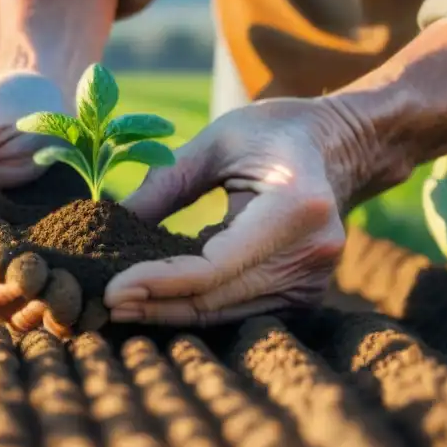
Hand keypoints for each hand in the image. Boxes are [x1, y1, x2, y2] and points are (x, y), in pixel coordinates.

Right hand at [0, 71, 81, 335]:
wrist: (52, 108)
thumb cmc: (2, 106)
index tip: (13, 260)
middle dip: (13, 299)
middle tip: (52, 285)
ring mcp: (13, 267)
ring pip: (17, 311)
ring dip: (45, 314)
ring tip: (78, 300)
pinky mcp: (53, 269)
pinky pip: (55, 304)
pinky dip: (75, 313)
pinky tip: (99, 306)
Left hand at [103, 98, 364, 324]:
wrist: (343, 146)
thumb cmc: (275, 132)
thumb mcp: (216, 141)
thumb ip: (165, 182)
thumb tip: (112, 222)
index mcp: (294, 207)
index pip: (215, 265)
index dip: (159, 282)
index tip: (111, 288)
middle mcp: (312, 253)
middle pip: (218, 298)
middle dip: (156, 305)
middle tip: (103, 304)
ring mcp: (314, 280)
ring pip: (226, 313)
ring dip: (171, 314)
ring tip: (120, 307)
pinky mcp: (306, 294)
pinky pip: (239, 310)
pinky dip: (197, 308)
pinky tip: (157, 303)